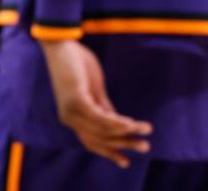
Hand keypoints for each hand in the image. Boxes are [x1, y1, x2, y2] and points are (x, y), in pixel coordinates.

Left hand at [39, 39, 152, 167]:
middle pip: (100, 139)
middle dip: (124, 144)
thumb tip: (119, 125)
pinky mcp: (76, 99)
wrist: (61, 44)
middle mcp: (69, 118)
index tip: (126, 162)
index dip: (109, 153)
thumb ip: (104, 107)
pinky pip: (101, 117)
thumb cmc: (76, 65)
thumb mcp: (93, 90)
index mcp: (72, 118)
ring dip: (127, 132)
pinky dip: (118, 122)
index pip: (92, 142)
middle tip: (146, 147)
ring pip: (103, 130)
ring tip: (147, 131)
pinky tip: (132, 123)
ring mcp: (71, 110)